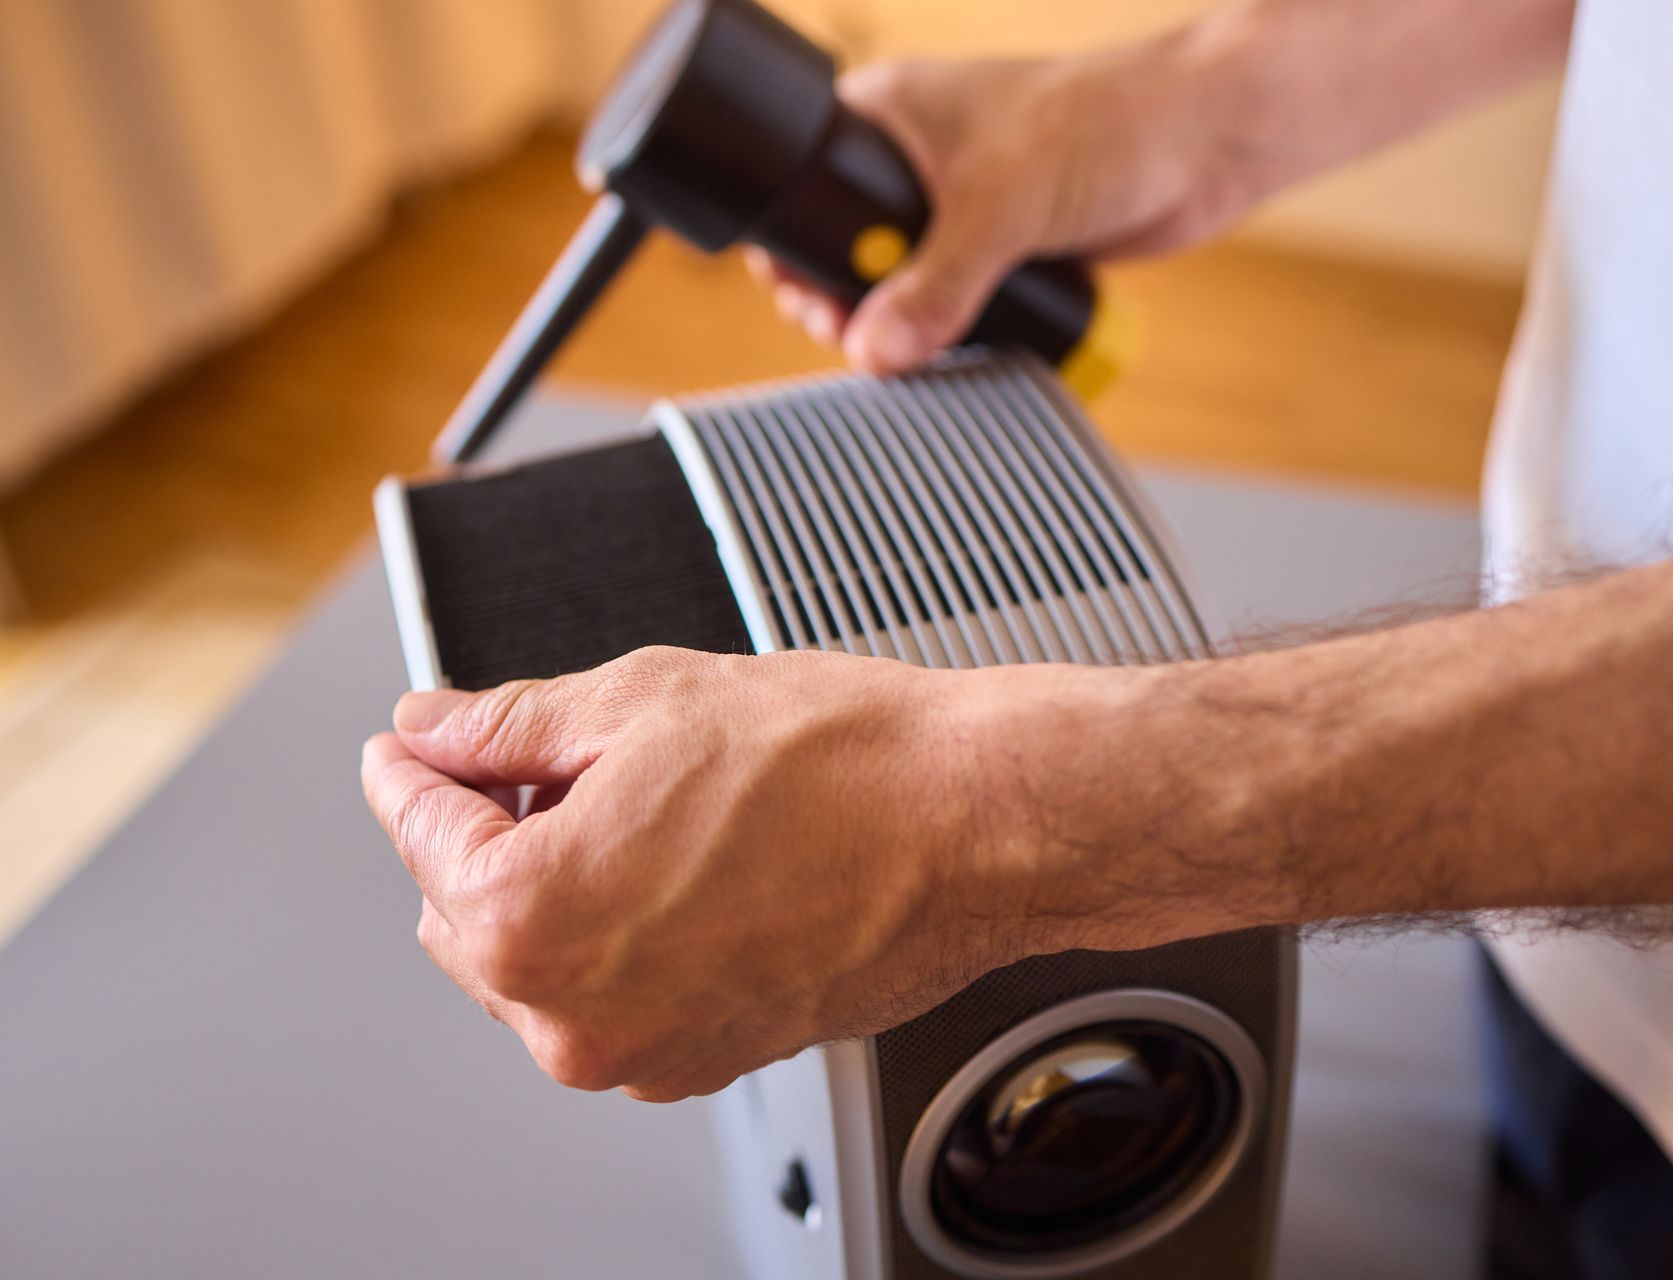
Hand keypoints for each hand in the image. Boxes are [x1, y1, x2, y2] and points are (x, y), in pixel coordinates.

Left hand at [360, 647, 1140, 1100]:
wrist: (974, 822)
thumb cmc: (840, 762)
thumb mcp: (640, 700)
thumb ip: (503, 723)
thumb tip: (433, 726)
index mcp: (531, 917)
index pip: (416, 829)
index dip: (410, 764)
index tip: (409, 741)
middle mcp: (575, 1013)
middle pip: (461, 911)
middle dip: (484, 829)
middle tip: (547, 757)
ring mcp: (644, 1049)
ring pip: (536, 965)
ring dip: (552, 887)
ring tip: (641, 805)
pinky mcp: (704, 1055)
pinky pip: (614, 997)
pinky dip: (618, 938)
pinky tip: (683, 863)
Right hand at [750, 31, 1260, 371]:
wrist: (1206, 140)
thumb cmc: (1106, 123)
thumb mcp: (1001, 206)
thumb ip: (935, 283)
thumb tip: (874, 350)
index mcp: (890, 114)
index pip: (804, 186)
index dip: (795, 250)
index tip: (812, 303)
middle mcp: (916, 157)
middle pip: (845, 246)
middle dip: (847, 301)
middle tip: (856, 340)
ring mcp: (961, 203)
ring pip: (902, 280)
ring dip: (902, 323)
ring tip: (906, 356)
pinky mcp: (1005, 243)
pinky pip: (955, 298)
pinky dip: (951, 328)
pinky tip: (952, 352)